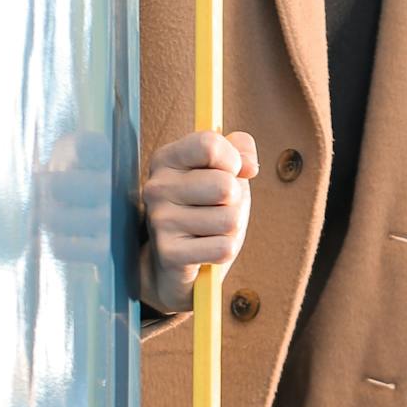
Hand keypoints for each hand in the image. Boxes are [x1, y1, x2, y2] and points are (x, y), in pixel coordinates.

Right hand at [138, 130, 258, 315]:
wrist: (174, 262)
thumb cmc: (204, 209)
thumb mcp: (223, 173)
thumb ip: (239, 151)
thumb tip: (249, 166)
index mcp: (167, 159)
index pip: (209, 144)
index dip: (233, 159)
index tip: (231, 171)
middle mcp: (157, 186)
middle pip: (225, 185)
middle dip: (234, 201)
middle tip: (216, 208)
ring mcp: (160, 220)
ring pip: (230, 219)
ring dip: (230, 228)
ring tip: (210, 230)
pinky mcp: (169, 253)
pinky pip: (224, 248)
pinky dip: (224, 251)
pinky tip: (205, 249)